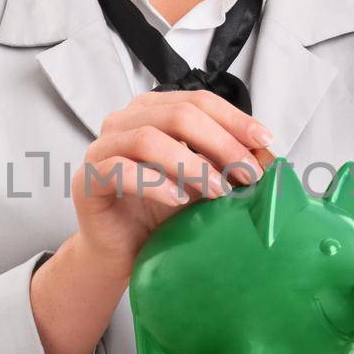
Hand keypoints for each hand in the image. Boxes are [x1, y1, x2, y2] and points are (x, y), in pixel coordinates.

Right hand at [70, 89, 272, 285]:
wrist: (122, 253)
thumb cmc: (160, 213)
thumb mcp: (201, 183)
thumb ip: (224, 164)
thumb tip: (265, 156)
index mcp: (152, 112)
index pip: (197, 101)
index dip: (234, 118)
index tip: (264, 141)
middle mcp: (123, 122)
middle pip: (177, 114)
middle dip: (220, 142)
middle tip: (247, 173)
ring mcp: (101, 148)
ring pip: (148, 138)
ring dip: (192, 164)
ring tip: (219, 191)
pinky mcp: (87, 180)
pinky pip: (120, 171)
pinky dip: (155, 183)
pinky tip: (179, 200)